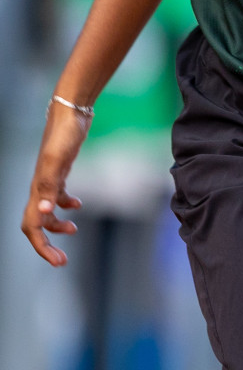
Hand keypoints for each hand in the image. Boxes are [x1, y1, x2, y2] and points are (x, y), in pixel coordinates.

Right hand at [21, 102, 91, 265]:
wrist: (71, 112)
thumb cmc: (63, 134)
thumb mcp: (56, 160)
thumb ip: (48, 186)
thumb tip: (44, 212)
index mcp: (37, 190)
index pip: (32, 226)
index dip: (42, 246)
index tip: (57, 261)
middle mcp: (39, 188)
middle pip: (36, 224)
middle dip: (47, 244)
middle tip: (62, 261)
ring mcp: (49, 179)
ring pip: (46, 211)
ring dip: (56, 225)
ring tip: (73, 231)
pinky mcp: (59, 171)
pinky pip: (57, 195)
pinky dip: (66, 205)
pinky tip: (78, 206)